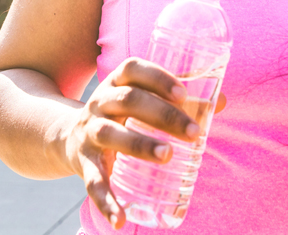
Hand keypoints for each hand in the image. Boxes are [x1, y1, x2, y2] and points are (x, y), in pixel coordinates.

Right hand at [62, 57, 226, 228]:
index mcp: (117, 82)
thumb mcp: (141, 100)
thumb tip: (220, 101)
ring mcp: (90, 131)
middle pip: (128, 100)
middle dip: (163, 115)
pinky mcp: (83, 162)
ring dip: (140, 145)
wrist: (66, 136)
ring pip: (110, 134)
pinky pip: (92, 181)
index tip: (184, 93)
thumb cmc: (122, 114)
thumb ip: (179, 101)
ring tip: (168, 156)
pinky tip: (120, 219)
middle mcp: (100, 102)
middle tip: (193, 132)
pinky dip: (106, 201)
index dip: (158, 78)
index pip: (133, 69)